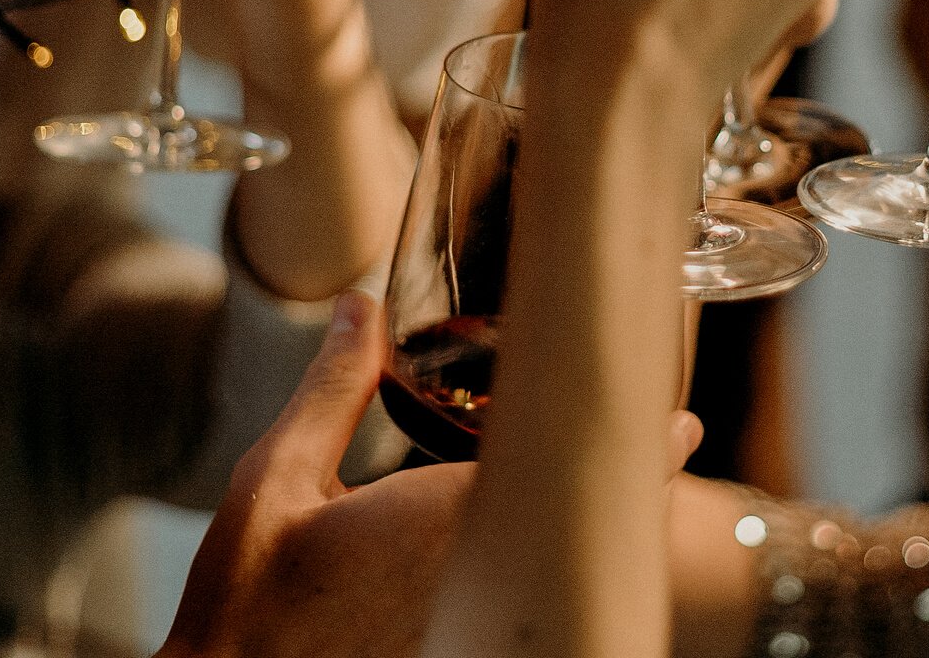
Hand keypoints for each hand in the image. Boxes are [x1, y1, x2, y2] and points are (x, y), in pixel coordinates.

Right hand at [158, 291, 706, 657]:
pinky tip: (552, 553)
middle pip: (582, 530)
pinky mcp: (461, 651)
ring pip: (562, 573)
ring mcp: (474, 625)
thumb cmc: (245, 599)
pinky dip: (550, 575)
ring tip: (632, 486)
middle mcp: (475, 583)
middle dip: (628, 487)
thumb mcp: (274, 481)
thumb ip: (332, 392)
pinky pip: (528, 609)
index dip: (636, 451)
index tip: (683, 426)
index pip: (566, 475)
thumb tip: (365, 305)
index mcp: (439, 522)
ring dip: (591, 531)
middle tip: (671, 444)